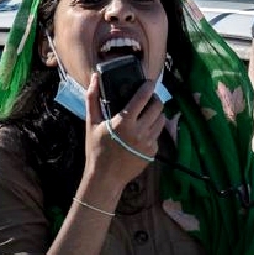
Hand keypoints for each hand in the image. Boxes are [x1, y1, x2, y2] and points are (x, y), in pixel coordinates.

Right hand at [83, 73, 165, 187]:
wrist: (105, 178)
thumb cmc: (96, 150)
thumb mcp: (91, 124)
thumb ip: (93, 99)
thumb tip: (95, 77)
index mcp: (124, 122)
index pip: (143, 98)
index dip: (148, 87)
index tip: (149, 82)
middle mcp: (139, 131)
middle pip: (158, 106)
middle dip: (155, 99)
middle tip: (149, 99)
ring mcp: (148, 142)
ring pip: (161, 120)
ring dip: (156, 113)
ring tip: (148, 113)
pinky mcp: (153, 151)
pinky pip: (158, 134)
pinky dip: (153, 129)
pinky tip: (143, 131)